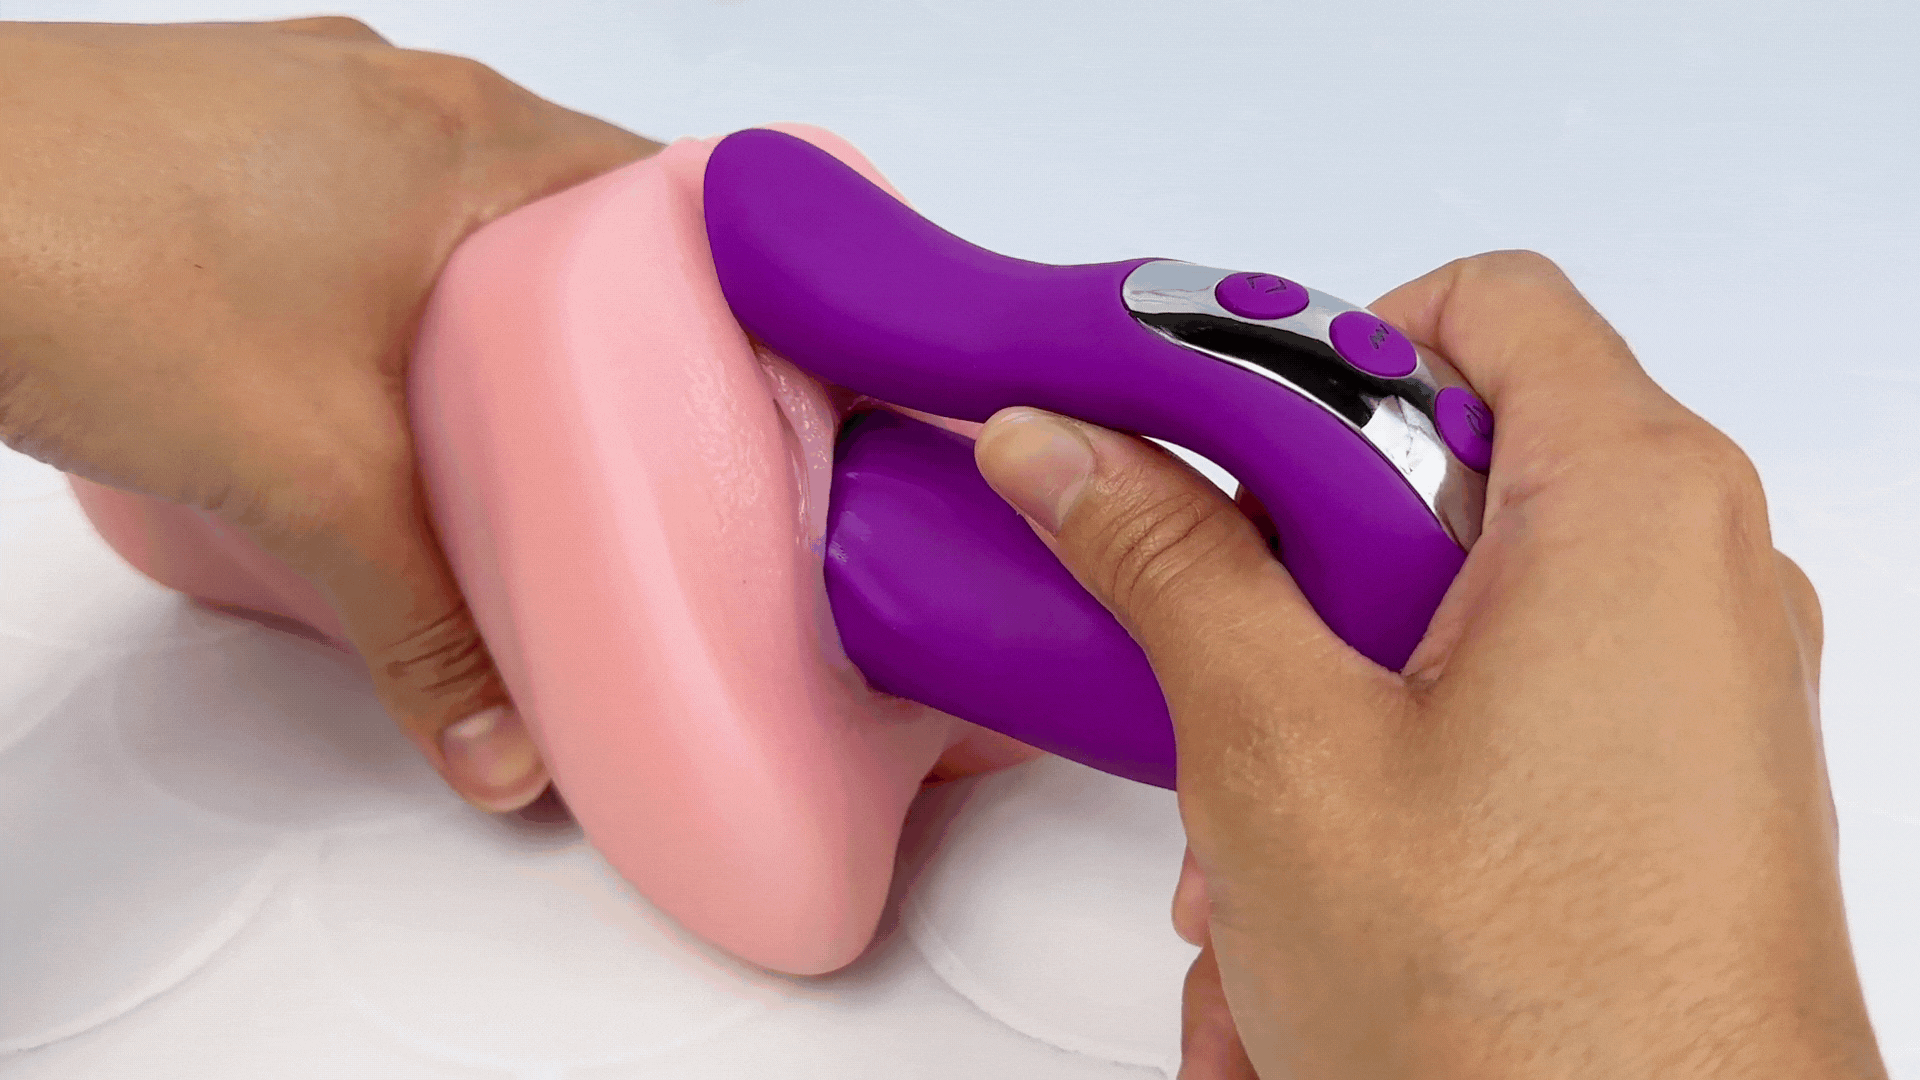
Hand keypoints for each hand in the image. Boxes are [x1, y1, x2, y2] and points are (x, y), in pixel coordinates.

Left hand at [0, 18, 659, 810]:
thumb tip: (496, 745)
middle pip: (569, 199)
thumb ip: (420, 628)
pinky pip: (365, 187)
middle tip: (623, 431)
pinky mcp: (224, 118)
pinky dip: (393, 264)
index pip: (669, 192)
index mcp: (471, 138)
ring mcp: (306, 89)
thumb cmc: (74, 258)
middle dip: (604, 315)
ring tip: (493, 409)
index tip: (746, 379)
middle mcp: (400, 87)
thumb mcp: (299, 479)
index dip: (727, 289)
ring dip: (489, 288)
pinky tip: (353, 353)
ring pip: (460, 192)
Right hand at [974, 251, 1886, 1077]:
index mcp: (1630, 508)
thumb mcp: (1279, 749)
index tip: (1213, 443)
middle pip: (1441, 480)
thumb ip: (1164, 562)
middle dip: (1290, 595)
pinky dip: (1387, 804)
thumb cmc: (1533, 1016)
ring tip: (1252, 872)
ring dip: (1312, 734)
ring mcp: (1690, 695)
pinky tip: (1313, 935)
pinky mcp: (1667, 794)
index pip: (1478, 304)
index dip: (1325, 346)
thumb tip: (1069, 446)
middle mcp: (1691, 580)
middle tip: (1225, 687)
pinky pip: (1493, 736)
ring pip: (1444, 634)